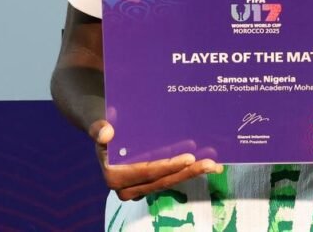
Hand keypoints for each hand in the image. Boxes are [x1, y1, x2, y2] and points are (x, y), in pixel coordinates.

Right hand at [89, 120, 221, 200]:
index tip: (189, 158)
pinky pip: (170, 179)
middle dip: (187, 172)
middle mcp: (126, 189)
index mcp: (115, 177)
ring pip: (169, 182)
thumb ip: (99, 128)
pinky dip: (188, 172)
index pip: (147, 172)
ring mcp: (139, 188)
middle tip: (209, 163)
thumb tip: (106, 132)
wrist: (105, 131)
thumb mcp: (99, 123)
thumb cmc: (104, 125)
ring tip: (213, 165)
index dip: (169, 166)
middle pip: (162, 180)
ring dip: (192, 174)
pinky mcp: (150, 184)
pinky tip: (207, 166)